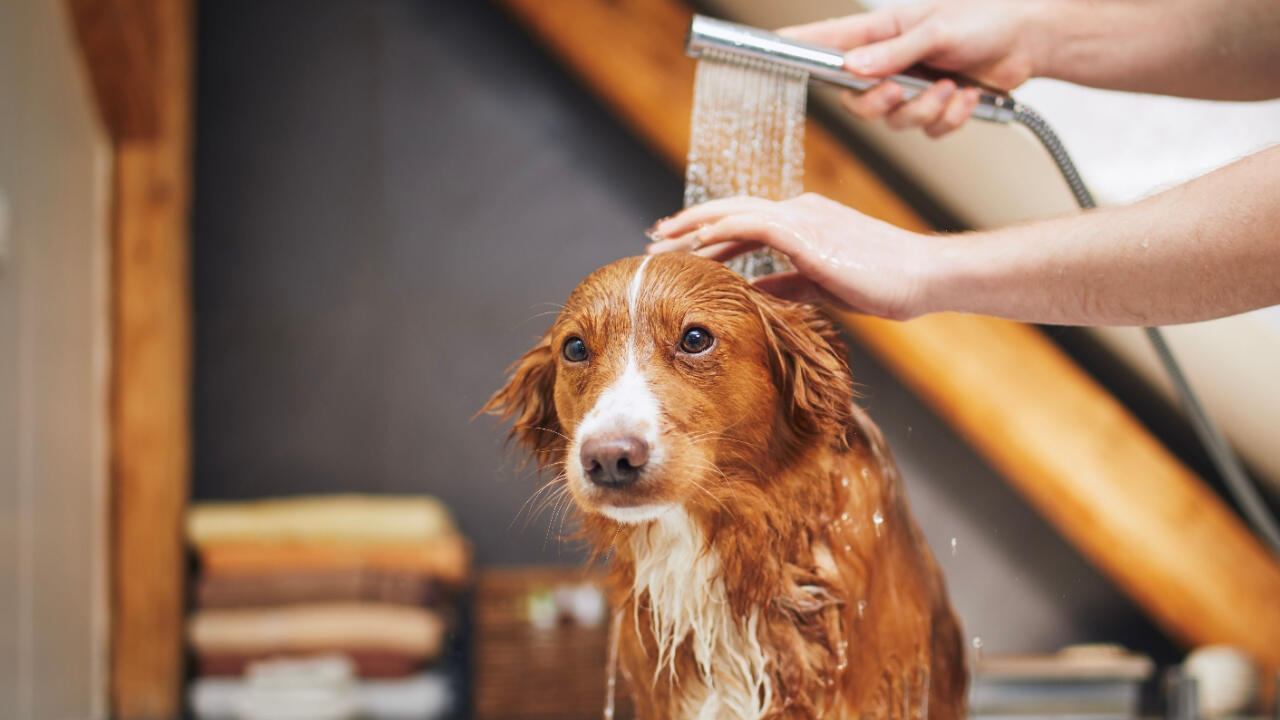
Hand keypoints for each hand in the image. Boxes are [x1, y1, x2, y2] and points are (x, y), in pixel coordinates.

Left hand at [648, 194, 936, 320]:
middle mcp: (800, 211)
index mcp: (804, 222)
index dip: (709, 231)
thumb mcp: (824, 286)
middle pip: (731, 211)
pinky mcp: (809, 232)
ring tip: (663, 240)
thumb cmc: (885, 283)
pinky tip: (698, 243)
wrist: (924, 276)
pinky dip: (723, 229)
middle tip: (655, 237)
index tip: (678, 245)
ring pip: (735, 212)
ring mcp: (804, 218)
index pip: (745, 222)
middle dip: (689, 223)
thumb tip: (754, 289)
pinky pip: (755, 224)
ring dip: (695, 226)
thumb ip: (787, 283)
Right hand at [779, 2, 1048, 135]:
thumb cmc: (985, 19)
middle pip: (855, 100)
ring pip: (893, 122)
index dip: (797, 47)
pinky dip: (950, 117)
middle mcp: (888, 63)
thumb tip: (853, 69)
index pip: (827, 42)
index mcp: (880, 33)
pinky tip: (968, 96)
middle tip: (899, 91)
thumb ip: (893, 53)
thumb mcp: (937, 29)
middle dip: (879, 103)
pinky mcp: (933, 109)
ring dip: (926, 109)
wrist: (1029, 40)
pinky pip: (927, 131)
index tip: (770, 46)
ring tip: (952, 86)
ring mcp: (910, 89)